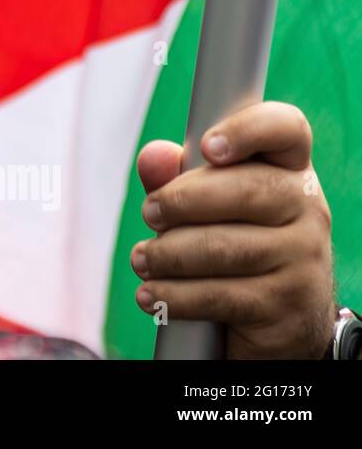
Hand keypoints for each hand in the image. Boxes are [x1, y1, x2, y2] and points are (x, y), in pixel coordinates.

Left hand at [131, 101, 334, 358]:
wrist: (283, 320)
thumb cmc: (234, 243)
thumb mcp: (206, 205)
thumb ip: (175, 177)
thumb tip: (151, 155)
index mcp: (288, 170)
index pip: (286, 130)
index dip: (248, 130)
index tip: (206, 146)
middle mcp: (307, 209)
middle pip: (245, 190)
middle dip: (182, 201)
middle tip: (150, 213)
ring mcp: (304, 259)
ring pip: (225, 248)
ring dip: (168, 254)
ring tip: (143, 259)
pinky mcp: (287, 306)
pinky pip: (220, 296)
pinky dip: (174, 296)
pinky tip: (151, 294)